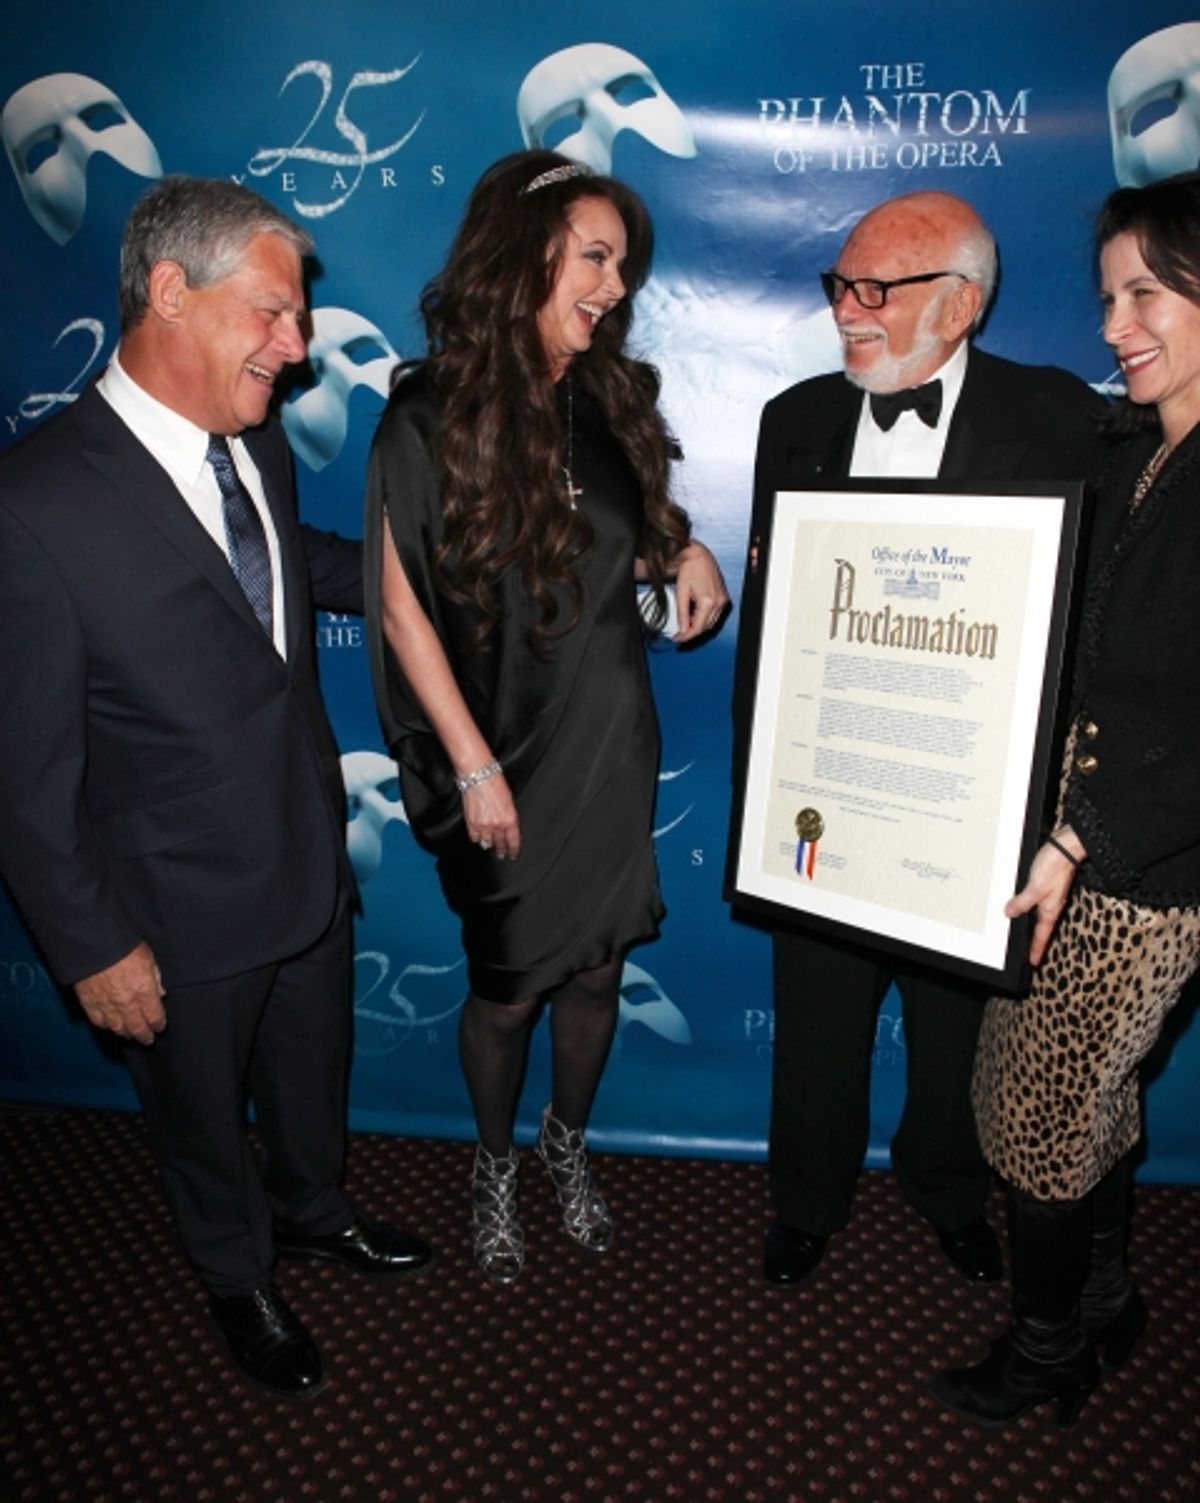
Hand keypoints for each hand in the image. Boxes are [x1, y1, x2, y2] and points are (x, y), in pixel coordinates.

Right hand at [74, 942, 165, 1044]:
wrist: (94, 946)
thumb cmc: (123, 948)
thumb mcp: (148, 959)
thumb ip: (156, 978)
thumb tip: (160, 993)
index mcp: (145, 993)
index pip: (155, 1017)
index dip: (159, 1024)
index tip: (160, 1027)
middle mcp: (127, 1004)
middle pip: (138, 1029)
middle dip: (144, 1036)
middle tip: (147, 1040)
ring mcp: (108, 1006)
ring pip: (118, 1029)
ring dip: (126, 1034)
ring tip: (130, 1035)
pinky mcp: (90, 1004)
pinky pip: (99, 1022)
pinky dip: (106, 1026)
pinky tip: (110, 1026)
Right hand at [463, 769, 520, 859]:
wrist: (478, 775)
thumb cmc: (495, 782)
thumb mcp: (509, 800)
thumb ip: (509, 816)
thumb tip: (508, 826)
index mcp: (510, 819)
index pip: (513, 841)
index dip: (513, 850)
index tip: (512, 854)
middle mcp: (497, 825)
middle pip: (500, 844)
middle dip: (501, 850)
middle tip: (502, 854)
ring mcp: (483, 825)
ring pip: (487, 843)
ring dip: (489, 845)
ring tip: (489, 846)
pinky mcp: (471, 823)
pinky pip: (474, 837)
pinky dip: (476, 838)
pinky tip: (478, 837)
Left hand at [672, 541, 729, 642]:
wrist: (699, 555)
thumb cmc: (690, 568)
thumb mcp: (681, 591)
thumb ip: (682, 612)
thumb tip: (682, 628)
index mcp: (708, 601)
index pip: (697, 627)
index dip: (686, 636)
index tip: (677, 639)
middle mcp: (718, 602)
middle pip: (705, 628)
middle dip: (691, 633)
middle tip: (679, 634)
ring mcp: (723, 600)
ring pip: (711, 623)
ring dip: (698, 627)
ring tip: (685, 626)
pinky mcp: (723, 598)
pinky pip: (715, 615)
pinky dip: (704, 619)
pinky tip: (694, 617)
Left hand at [1005, 829, 1083, 966]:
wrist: (1065, 846)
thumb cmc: (1055, 865)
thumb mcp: (1035, 887)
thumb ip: (1022, 902)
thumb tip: (1009, 913)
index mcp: (1050, 909)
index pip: (1041, 935)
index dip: (1036, 949)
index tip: (1033, 962)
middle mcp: (1051, 904)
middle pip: (1041, 928)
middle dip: (1035, 941)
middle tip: (1028, 953)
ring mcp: (1049, 895)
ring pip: (1038, 915)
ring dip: (1031, 925)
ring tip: (1024, 934)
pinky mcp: (1046, 885)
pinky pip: (1035, 902)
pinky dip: (1028, 908)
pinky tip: (1022, 906)